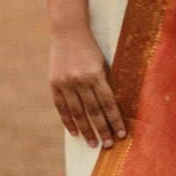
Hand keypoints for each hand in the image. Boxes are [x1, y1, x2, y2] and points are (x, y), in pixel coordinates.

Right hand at [49, 26, 125, 147]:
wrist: (67, 30)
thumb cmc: (91, 47)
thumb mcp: (103, 62)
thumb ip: (106, 83)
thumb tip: (114, 108)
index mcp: (95, 74)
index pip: (108, 103)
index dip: (115, 120)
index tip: (121, 134)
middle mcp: (79, 80)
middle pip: (93, 111)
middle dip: (103, 129)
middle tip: (109, 145)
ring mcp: (65, 83)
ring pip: (77, 113)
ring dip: (86, 130)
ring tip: (94, 143)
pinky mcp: (54, 84)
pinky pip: (61, 107)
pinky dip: (68, 121)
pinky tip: (75, 133)